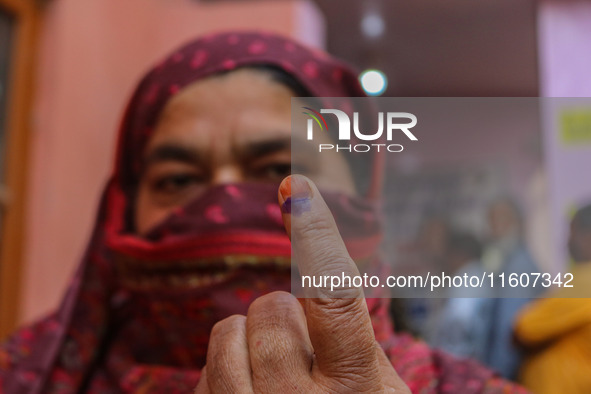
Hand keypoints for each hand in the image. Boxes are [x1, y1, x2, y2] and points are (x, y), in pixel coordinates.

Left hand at [194, 175, 409, 392]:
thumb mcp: (376, 386)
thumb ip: (353, 334)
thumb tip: (313, 263)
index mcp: (353, 390)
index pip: (333, 294)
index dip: (317, 234)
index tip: (298, 187)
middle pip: (272, 307)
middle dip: (286, 317)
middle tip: (303, 353)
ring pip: (227, 331)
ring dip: (251, 340)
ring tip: (274, 375)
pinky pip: (203, 369)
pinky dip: (228, 370)